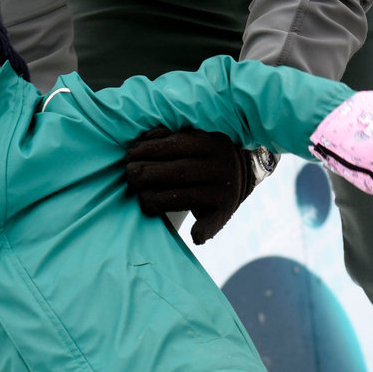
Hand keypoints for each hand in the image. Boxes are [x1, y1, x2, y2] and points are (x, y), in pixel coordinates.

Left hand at [123, 128, 257, 243]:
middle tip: (130, 176)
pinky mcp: (225, 211)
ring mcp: (222, 190)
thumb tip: (141, 144)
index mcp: (209, 143)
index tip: (129, 156)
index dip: (146, 151)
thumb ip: (167, 137)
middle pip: (178, 172)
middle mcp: (219, 166)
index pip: (173, 146)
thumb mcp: (193, 137)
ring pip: (184, 198)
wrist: (243, 171)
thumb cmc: (203, 154)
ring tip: (141, 197)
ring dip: (156, 199)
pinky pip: (211, 224)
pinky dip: (201, 231)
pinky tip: (192, 234)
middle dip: (147, 174)